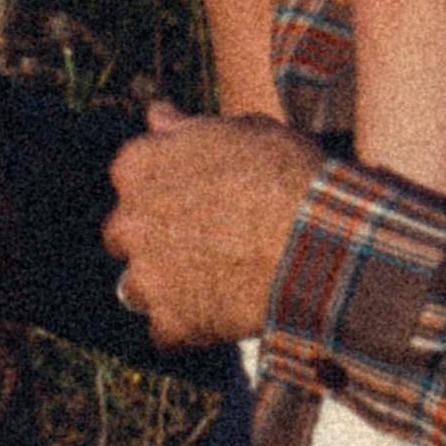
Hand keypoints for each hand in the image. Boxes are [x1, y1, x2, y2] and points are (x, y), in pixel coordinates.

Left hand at [105, 100, 317, 350]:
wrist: (319, 242)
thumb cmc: (287, 175)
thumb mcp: (242, 131)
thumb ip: (186, 128)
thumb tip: (156, 114)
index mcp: (136, 166)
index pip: (131, 181)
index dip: (164, 193)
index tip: (197, 201)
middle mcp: (127, 221)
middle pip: (126, 236)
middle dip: (155, 241)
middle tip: (205, 245)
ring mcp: (144, 276)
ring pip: (136, 286)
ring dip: (164, 288)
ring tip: (214, 283)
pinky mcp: (169, 323)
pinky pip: (166, 330)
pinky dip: (190, 327)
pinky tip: (224, 313)